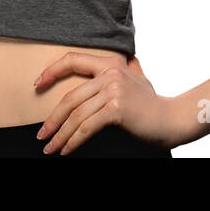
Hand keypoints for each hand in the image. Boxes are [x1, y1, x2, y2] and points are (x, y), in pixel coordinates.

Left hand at [33, 52, 180, 154]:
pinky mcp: (116, 109)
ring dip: (60, 135)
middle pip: (70, 97)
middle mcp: (110, 73)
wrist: (172, 119)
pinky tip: (66, 150)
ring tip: (50, 148)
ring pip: (76, 115)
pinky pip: (87, 127)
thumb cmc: (152, 102)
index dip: (52, 71)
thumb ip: (128, 68)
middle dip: (52, 119)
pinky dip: (73, 141)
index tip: (37, 84)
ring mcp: (113, 90)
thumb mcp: (138, 78)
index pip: (73, 60)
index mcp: (111, 63)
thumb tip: (127, 60)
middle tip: (41, 135)